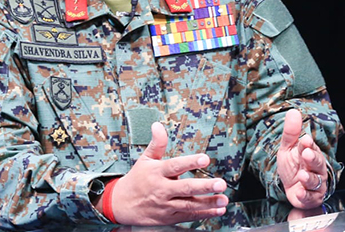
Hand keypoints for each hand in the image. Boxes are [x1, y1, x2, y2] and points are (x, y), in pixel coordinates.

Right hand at [108, 122, 228, 224]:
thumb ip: (157, 143)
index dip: (190, 162)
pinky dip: (204, 214)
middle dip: (204, 186)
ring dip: (208, 203)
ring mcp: (166, 205)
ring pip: (189, 205)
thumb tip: (158, 125)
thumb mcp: (145, 159)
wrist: (121, 205)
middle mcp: (162, 189)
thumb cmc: (137, 180)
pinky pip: (188, 216)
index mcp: (157, 172)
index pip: (175, 166)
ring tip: (223, 199)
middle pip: (185, 188)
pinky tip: (217, 210)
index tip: (205, 158)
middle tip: (220, 183)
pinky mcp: (169, 218)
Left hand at [276, 109, 327, 208]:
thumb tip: (293, 112)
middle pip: (317, 163)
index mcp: (310, 153)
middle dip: (312, 159)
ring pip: (315, 181)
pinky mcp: (311, 198)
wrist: (290, 187)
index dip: (308, 144)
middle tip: (306, 154)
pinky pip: (310, 197)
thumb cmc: (292, 166)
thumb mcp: (287, 148)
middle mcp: (316, 168)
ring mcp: (315, 184)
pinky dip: (305, 195)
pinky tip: (300, 192)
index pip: (311, 147)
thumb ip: (290, 132)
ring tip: (302, 174)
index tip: (304, 140)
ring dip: (309, 178)